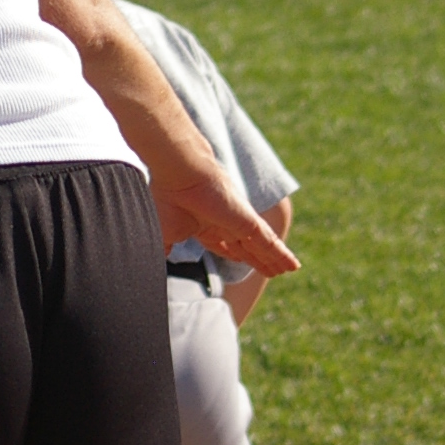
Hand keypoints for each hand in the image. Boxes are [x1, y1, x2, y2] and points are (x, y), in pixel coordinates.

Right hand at [154, 164, 298, 279]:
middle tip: (270, 270)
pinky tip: (292, 265)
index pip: (221, 244)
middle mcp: (222, 223)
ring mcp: (237, 222)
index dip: (232, 254)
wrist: (177, 174)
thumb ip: (163, 253)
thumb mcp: (162, 235)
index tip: (239, 260)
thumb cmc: (165, 200)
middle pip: (245, 246)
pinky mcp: (248, 222)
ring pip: (260, 247)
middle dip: (257, 259)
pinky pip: (269, 244)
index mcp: (201, 226)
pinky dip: (280, 255)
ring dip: (273, 260)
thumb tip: (152, 269)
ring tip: (287, 270)